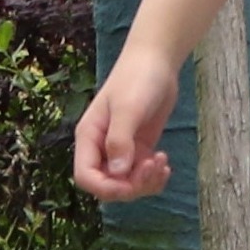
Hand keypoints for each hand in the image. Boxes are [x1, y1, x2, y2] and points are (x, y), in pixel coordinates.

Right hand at [72, 43, 179, 202]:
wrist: (156, 61)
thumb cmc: (137, 79)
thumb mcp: (128, 108)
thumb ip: (120, 141)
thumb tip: (118, 173)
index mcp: (89, 138)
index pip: (85, 177)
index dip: (105, 188)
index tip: (129, 185)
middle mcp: (101, 148)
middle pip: (107, 185)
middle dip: (130, 185)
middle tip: (152, 166)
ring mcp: (121, 149)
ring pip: (126, 183)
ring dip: (145, 182)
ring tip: (162, 162)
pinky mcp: (139, 148)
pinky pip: (140, 174)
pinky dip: (152, 176)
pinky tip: (164, 163)